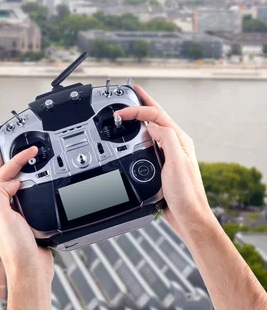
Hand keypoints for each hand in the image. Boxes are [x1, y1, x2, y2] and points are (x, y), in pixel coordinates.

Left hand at [0, 147, 53, 285]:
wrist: (32, 271)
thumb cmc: (16, 250)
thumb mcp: (3, 217)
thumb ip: (0, 193)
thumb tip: (11, 181)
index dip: (13, 162)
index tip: (27, 152)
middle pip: (4, 178)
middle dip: (13, 161)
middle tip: (21, 146)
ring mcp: (11, 214)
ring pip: (15, 185)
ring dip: (21, 171)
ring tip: (26, 158)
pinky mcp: (24, 219)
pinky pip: (26, 196)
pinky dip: (31, 185)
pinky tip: (35, 181)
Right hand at [118, 85, 214, 239]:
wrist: (188, 218)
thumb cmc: (186, 195)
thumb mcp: (176, 162)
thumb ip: (166, 139)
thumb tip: (152, 124)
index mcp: (179, 140)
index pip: (156, 115)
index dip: (137, 109)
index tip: (120, 112)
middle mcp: (175, 144)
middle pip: (155, 116)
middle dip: (142, 102)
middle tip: (131, 91)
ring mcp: (168, 154)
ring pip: (151, 128)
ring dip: (140, 116)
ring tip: (131, 107)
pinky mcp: (162, 164)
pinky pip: (148, 142)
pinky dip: (139, 134)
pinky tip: (133, 135)